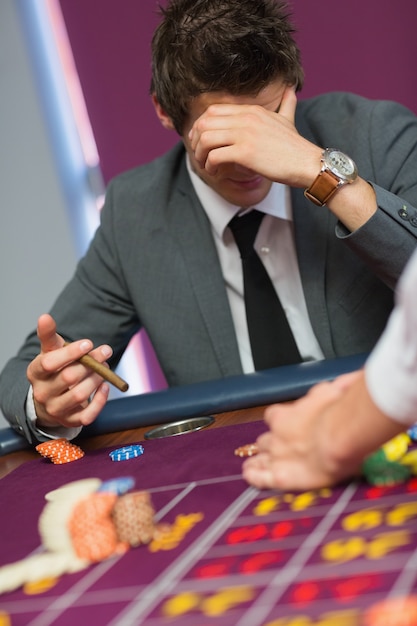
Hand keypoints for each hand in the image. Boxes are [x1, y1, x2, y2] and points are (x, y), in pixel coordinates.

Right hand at [26, 314, 110, 429]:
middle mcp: (42, 393)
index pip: (49, 362)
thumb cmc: (53, 370)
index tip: (88, 343)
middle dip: (91, 363)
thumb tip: (45, 317)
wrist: (50, 398)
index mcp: (35, 372)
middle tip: (105, 351)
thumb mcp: (49, 351)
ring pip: (79, 395)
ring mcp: (56, 409)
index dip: (71, 353)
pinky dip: (100, 401)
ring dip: (97, 379)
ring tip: (104, 367)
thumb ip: (48, 334)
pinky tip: (104, 387)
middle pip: (69, 377)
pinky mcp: (70, 421)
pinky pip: (87, 415)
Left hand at [188, 86, 320, 184]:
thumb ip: (286, 104)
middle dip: (195, 141)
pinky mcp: (246, 153)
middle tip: (199, 155)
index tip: (200, 142)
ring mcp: (245, 135)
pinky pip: (215, 156)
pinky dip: (210, 166)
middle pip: (204, 122)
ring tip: (206, 166)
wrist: (308, 163)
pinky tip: (215, 172)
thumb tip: (290, 89)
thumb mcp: (288, 119)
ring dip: (200, 155)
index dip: (200, 127)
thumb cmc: (296, 147)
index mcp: (251, 111)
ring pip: (205, 139)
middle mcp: (246, 119)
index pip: (213, 111)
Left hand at [242, 377, 363, 490]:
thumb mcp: (331, 392)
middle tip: (279, 447)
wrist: (340, 435)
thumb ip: (329, 391)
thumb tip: (339, 385)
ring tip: (255, 463)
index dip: (280, 421)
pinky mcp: (282, 477)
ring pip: (261, 458)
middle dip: (271, 443)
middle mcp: (276, 436)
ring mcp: (276, 457)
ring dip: (259, 460)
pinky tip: (250, 476)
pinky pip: (261, 478)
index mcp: (284, 416)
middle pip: (266, 440)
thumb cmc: (337, 412)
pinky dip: (255, 477)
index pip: (273, 417)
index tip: (289, 424)